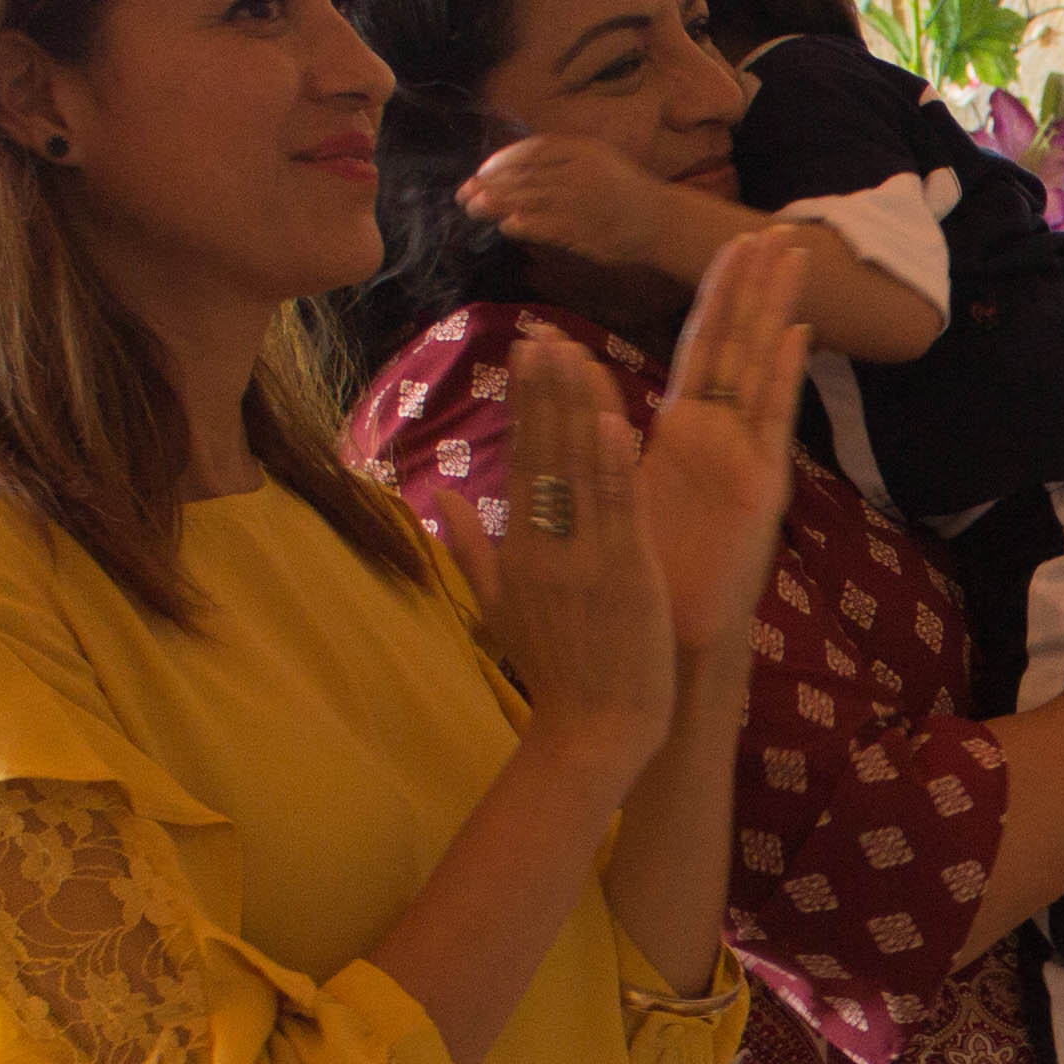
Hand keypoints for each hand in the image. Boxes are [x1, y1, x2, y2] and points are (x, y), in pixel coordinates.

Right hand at [442, 329, 681, 773]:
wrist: (593, 732)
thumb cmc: (556, 670)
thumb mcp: (500, 604)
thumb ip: (470, 548)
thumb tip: (439, 497)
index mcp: (519, 549)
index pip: (522, 460)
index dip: (526, 403)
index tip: (527, 350)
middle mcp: (544, 546)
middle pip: (543, 453)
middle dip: (545, 390)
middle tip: (545, 331)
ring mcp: (583, 560)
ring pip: (578, 471)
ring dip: (577, 408)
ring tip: (575, 352)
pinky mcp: (624, 577)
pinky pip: (617, 511)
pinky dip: (612, 465)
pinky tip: (613, 418)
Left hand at [459, 133, 691, 277]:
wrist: (662, 221)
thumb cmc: (622, 191)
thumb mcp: (595, 159)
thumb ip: (559, 159)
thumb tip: (511, 168)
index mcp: (582, 150)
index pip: (531, 151)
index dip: (501, 162)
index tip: (480, 173)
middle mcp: (581, 172)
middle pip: (526, 176)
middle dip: (490, 186)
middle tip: (464, 196)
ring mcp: (585, 202)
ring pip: (532, 200)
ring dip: (499, 205)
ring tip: (475, 210)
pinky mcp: (589, 230)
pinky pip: (550, 226)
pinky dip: (526, 225)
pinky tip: (507, 227)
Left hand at [630, 223, 817, 654]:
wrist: (667, 639)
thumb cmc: (640, 576)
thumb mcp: (605, 492)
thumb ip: (589, 438)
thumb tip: (559, 388)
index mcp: (684, 434)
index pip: (700, 348)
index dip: (716, 295)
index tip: (730, 243)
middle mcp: (722, 439)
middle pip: (738, 345)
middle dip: (756, 285)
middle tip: (777, 227)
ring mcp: (746, 460)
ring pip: (759, 368)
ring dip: (775, 310)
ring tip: (793, 257)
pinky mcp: (761, 490)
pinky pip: (772, 425)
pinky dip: (784, 380)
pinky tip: (797, 335)